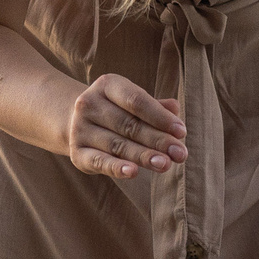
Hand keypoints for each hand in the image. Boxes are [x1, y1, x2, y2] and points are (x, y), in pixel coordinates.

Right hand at [61, 75, 186, 178]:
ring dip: (143, 156)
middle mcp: (89, 104)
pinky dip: (116, 168)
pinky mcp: (76, 152)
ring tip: (165, 165)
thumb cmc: (117, 111)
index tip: (182, 132)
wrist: (77, 122)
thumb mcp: (134, 103)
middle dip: (158, 140)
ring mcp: (80, 128)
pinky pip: (99, 161)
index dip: (160, 117)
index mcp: (107, 85)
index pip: (136, 101)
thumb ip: (155, 107)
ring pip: (118, 145)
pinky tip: (133, 172)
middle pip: (129, 125)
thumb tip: (175, 108)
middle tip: (180, 154)